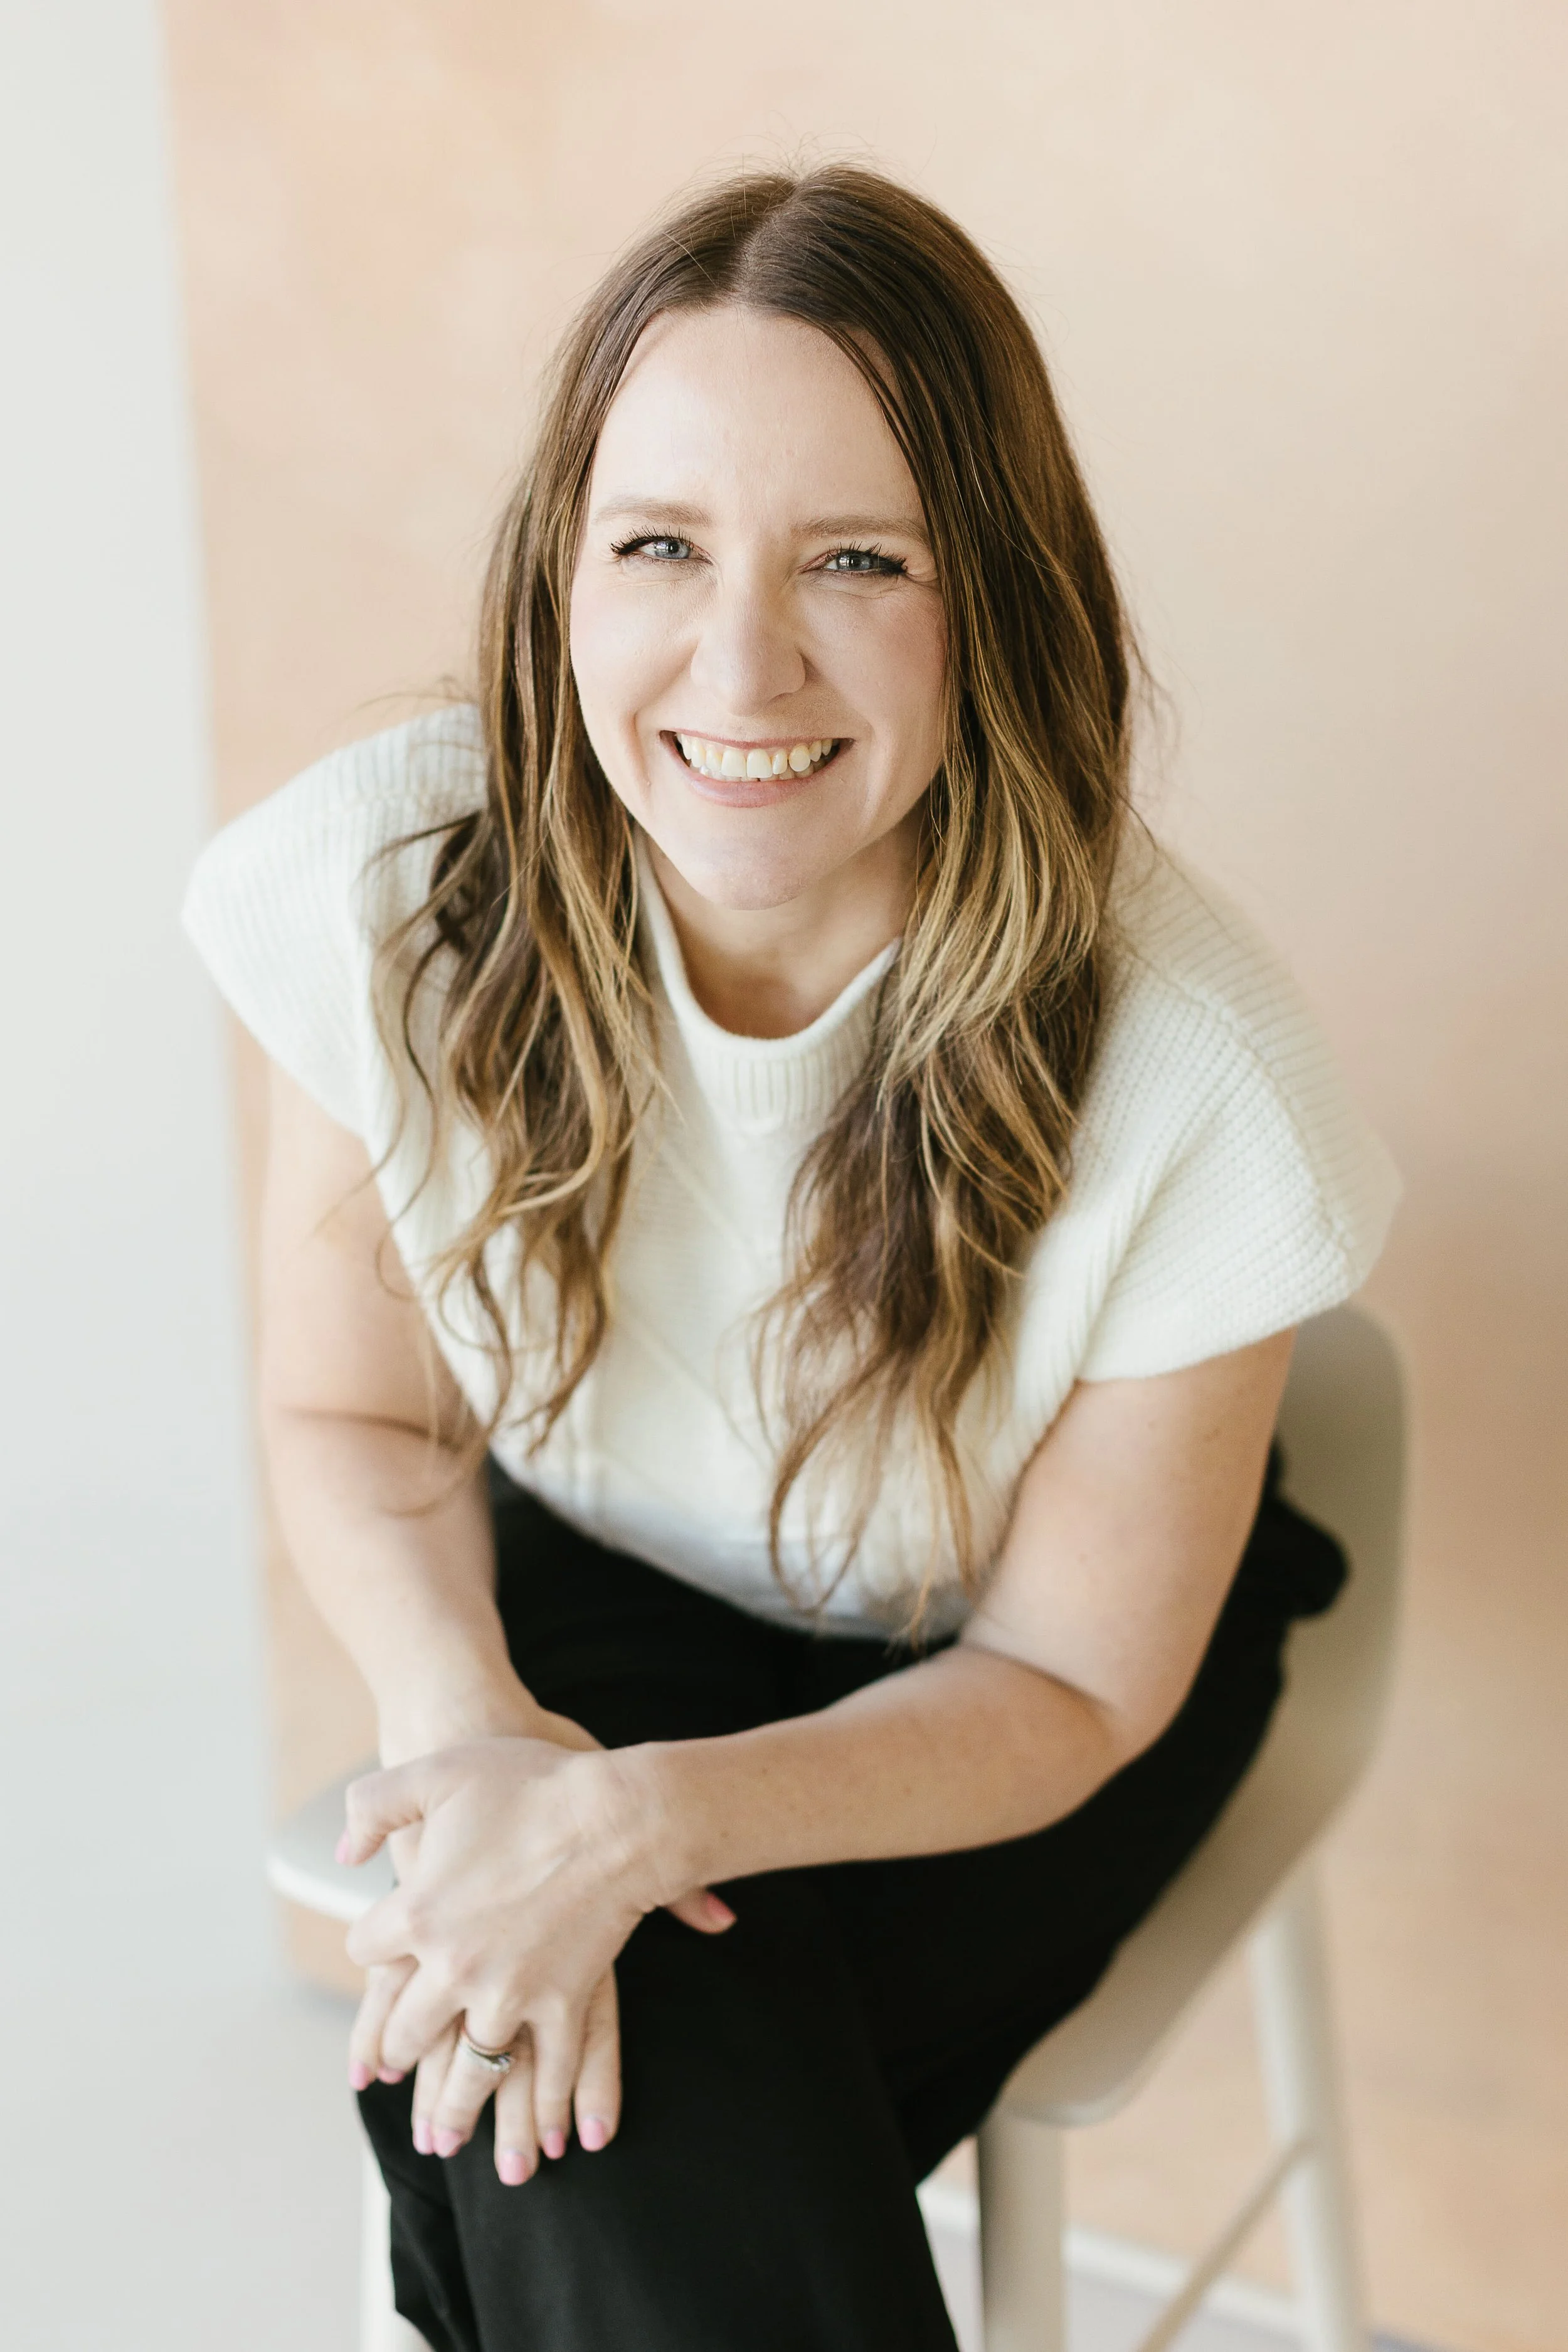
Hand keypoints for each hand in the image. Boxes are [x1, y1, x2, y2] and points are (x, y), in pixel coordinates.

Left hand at [340, 1734, 732, 2180]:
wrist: (612, 1812)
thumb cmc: (529, 1782)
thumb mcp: (436, 1774)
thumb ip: (375, 1805)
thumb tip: (345, 1851)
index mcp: (417, 1910)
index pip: (368, 1946)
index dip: (370, 1946)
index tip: (376, 1954)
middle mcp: (454, 1965)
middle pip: (409, 2026)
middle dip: (397, 2052)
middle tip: (392, 2073)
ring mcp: (510, 1991)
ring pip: (471, 2068)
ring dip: (456, 2108)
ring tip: (444, 2138)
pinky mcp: (563, 2001)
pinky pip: (551, 2066)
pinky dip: (550, 2104)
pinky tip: (554, 2136)